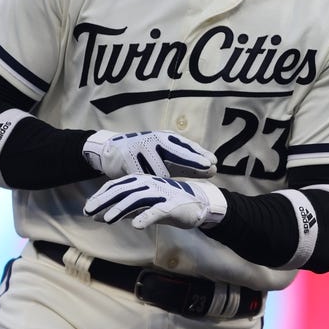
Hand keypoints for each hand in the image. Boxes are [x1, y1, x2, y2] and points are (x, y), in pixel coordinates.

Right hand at [82, 130, 216, 178]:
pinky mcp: (128, 159)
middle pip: (177, 152)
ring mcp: (141, 148)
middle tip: (207, 166)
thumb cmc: (146, 154)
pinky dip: (147, 182)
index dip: (200, 155)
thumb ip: (187, 163)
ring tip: (177, 187)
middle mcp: (155, 140)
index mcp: (166, 139)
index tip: (214, 163)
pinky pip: (141, 173)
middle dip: (193, 160)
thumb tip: (213, 168)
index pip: (186, 147)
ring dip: (168, 177)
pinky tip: (155, 189)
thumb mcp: (166, 154)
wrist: (114, 149)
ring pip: (158, 167)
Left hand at [83, 174, 226, 229]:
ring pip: (137, 199)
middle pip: (123, 191)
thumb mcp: (143, 207)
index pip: (117, 186)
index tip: (88, 207)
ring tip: (108, 219)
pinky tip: (136, 226)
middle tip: (89, 211)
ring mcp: (161, 194)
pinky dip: (146, 217)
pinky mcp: (172, 205)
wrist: (198, 204)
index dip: (101, 196)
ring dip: (121, 209)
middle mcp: (149, 185)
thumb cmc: (168, 205)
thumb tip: (99, 216)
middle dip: (105, 201)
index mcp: (142, 182)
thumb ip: (123, 210)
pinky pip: (157, 211)